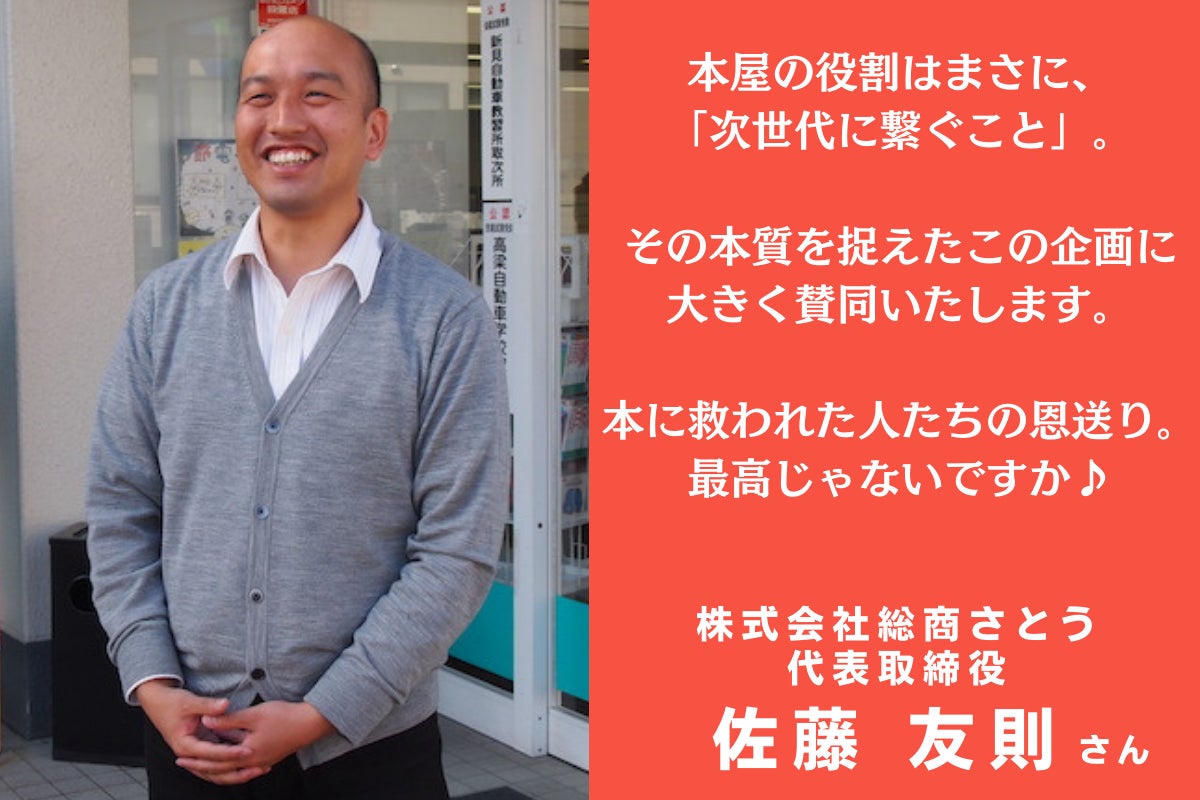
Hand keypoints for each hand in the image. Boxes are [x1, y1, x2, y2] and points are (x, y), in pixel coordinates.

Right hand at [135, 679, 265, 784]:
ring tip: (259, 769)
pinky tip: (251, 759)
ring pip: (217, 771)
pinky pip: (218, 761)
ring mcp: (195, 754)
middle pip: (214, 770)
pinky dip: (233, 762)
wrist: (159, 703)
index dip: (230, 752)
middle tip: (259, 767)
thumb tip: (225, 704)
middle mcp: (189, 755)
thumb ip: (208, 705)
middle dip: (237, 770)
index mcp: (184, 745)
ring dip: (237, 772)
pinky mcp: (202, 749)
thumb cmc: (172, 702)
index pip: (211, 753)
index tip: (248, 750)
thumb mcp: (189, 702)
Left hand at [174, 701, 335, 783]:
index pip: (215, 761)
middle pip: (222, 769)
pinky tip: (230, 757)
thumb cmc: (284, 716)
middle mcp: (253, 763)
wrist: (311, 723)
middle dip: (202, 767)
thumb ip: (228, 720)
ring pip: (234, 769)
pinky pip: (245, 765)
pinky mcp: (270, 756)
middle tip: (184, 764)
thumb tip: (205, 721)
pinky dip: (233, 764)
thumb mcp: (253, 715)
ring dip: (217, 766)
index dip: (196, 759)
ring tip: (204, 762)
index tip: (180, 757)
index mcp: (247, 754)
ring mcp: (263, 762)